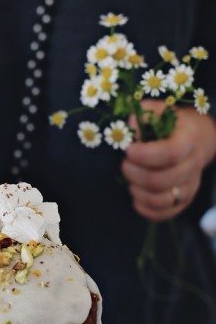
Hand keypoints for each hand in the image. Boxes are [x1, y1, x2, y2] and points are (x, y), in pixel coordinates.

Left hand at [122, 102, 215, 220]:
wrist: (198, 139)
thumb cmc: (173, 124)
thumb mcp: (161, 110)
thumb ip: (144, 114)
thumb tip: (130, 127)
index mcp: (188, 140)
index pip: (170, 153)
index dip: (145, 155)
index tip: (128, 150)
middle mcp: (192, 165)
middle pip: (161, 180)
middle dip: (134, 174)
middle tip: (125, 164)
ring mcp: (189, 185)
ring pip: (160, 200)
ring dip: (137, 191)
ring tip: (131, 179)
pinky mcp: (183, 200)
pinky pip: (163, 214)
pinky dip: (144, 208)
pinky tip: (136, 195)